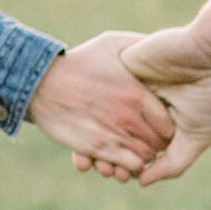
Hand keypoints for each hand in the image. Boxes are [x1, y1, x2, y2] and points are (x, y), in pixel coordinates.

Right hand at [27, 36, 173, 180]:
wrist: (42, 83)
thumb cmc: (79, 61)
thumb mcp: (110, 43)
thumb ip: (139, 44)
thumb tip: (160, 47)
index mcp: (135, 93)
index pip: (168, 123)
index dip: (167, 127)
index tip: (158, 125)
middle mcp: (127, 117)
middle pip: (159, 143)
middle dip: (156, 144)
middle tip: (148, 139)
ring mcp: (112, 134)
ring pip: (144, 158)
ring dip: (142, 156)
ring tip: (134, 148)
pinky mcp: (96, 148)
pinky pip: (127, 166)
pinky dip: (128, 166)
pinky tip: (121, 157)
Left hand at [93, 26, 210, 184]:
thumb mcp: (196, 137)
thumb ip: (172, 163)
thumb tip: (141, 181)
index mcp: (165, 121)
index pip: (139, 146)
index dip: (128, 163)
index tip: (120, 177)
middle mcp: (146, 105)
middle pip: (118, 133)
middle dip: (108, 153)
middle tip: (103, 171)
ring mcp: (131, 86)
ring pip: (104, 116)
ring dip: (94, 136)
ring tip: (89, 159)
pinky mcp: (120, 68)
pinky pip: (98, 92)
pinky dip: (90, 112)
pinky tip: (82, 130)